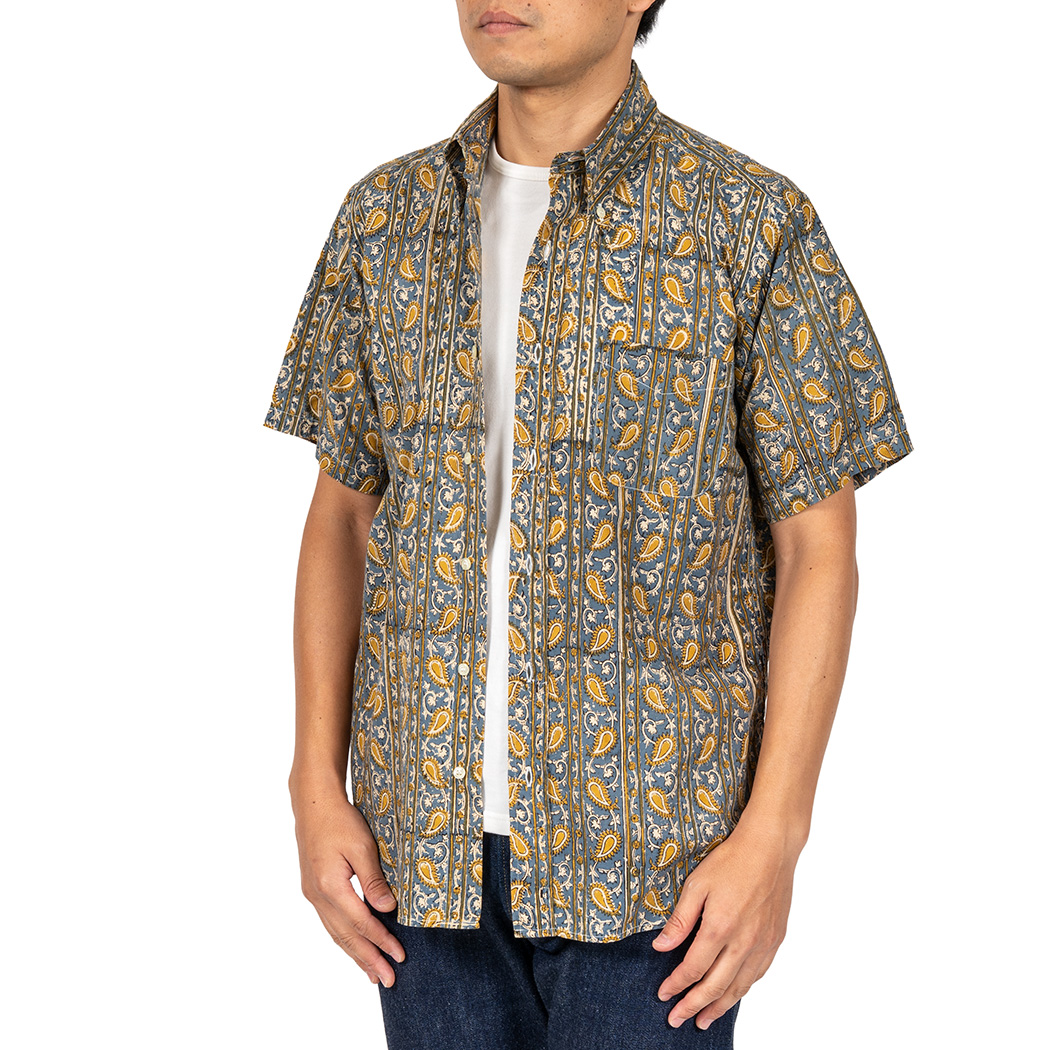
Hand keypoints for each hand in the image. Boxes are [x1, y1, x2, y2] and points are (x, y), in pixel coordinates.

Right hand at [293, 791, 404, 985]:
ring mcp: (313, 894)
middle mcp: (318, 896)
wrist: (313, 804)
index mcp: (330, 886)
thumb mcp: (363, 846)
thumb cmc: (340, 820)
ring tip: (372, 974)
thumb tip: (387, 908)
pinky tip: (353, 947)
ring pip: (336, 933)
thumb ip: (373, 880)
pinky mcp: (313, 889)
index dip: (381, 941)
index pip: (361, 923)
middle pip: (346, 936)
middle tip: (388, 980)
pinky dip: (344, 939)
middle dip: (368, 960)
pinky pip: (330, 923)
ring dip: (355, 955)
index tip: (399, 956)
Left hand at [651, 820, 798, 1028]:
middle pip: (715, 986)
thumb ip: (680, 920)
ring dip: (719, 1007)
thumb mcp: (696, 885)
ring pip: (739, 987)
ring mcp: (762, 944)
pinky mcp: (775, 940)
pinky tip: (732, 995)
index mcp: (719, 928)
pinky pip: (757, 975)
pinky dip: (742, 990)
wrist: (770, 849)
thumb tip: (661, 947)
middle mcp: (743, 942)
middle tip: (677, 1020)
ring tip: (703, 1020)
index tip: (663, 994)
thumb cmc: (731, 861)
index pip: (693, 968)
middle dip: (693, 1006)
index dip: (676, 985)